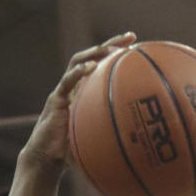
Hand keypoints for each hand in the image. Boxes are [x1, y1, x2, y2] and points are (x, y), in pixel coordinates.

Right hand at [20, 33, 136, 171]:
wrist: (48, 158)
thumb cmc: (74, 152)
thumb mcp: (100, 141)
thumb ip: (117, 136)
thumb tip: (147, 147)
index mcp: (87, 91)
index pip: (104, 66)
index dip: (119, 54)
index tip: (137, 46)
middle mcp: (76, 86)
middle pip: (93, 56)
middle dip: (112, 44)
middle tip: (131, 37)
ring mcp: (65, 90)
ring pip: (78, 61)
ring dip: (94, 52)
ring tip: (109, 49)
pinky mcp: (56, 99)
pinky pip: (67, 81)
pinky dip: (78, 72)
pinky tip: (90, 67)